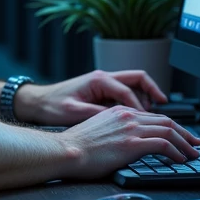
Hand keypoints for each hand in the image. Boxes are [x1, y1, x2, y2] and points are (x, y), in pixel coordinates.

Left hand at [15, 69, 167, 125]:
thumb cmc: (51, 106)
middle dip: (153, 91)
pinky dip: (135, 102)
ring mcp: (103, 84)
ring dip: (145, 97)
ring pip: (133, 85)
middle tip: (164, 105)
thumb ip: (97, 115)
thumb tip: (120, 120)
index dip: (140, 107)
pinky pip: (125, 94)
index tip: (148, 122)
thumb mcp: (74, 112)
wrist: (35, 102)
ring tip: (153, 114)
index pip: (128, 91)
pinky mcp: (101, 92)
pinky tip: (137, 117)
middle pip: (138, 78)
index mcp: (98, 80)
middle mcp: (103, 78)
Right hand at [59, 106, 199, 180]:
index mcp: (119, 112)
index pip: (153, 117)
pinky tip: (180, 159)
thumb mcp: (98, 131)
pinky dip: (176, 152)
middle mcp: (127, 116)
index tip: (180, 135)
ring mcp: (131, 128)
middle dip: (184, 133)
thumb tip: (127, 144)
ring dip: (185, 144)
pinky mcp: (132, 143)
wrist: (65, 151)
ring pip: (169, 131)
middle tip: (195, 143)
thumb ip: (116, 132)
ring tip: (193, 154)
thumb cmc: (76, 147)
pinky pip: (163, 144)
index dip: (171, 126)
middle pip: (166, 121)